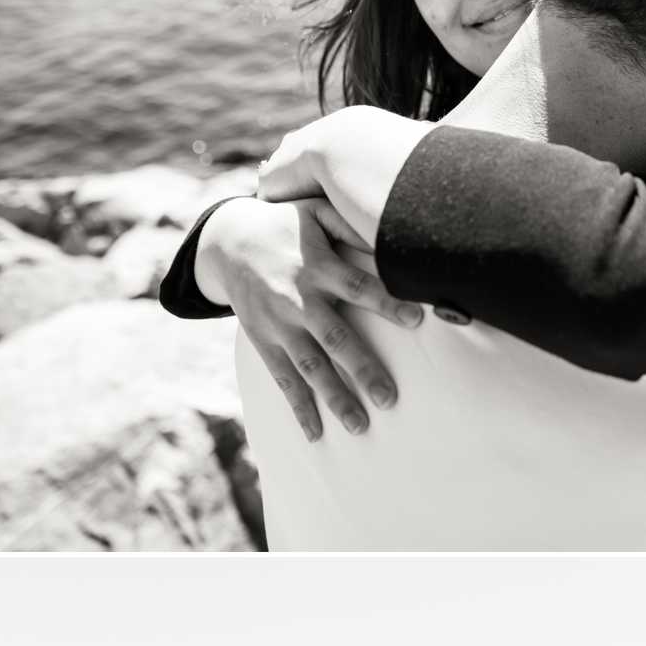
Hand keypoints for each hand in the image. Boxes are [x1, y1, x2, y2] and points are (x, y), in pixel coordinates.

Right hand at [196, 192, 419, 443]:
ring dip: (334, 397)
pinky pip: (283, 379)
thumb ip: (350, 225)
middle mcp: (297, 298)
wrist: (227, 241)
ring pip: (309, 367)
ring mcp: (278, 324)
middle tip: (388, 398)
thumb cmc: (285, 223)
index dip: (387, 303)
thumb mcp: (315, 212)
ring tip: (359, 425)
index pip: (358, 286)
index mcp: (316, 265)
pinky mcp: (264, 342)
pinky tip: (315, 433)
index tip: (418, 320)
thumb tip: (389, 238)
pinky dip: (298, 407)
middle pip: (334, 337)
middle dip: (361, 368)